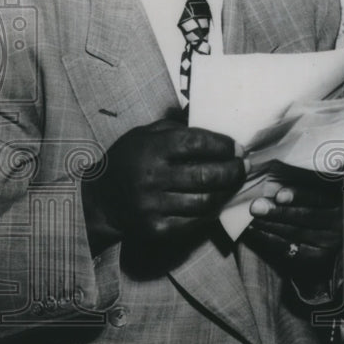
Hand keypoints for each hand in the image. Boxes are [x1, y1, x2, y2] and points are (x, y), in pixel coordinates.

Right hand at [81, 118, 245, 254]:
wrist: (99, 200)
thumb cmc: (130, 160)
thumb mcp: (145, 134)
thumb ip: (177, 126)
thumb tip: (211, 115)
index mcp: (151, 148)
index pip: (197, 143)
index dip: (223, 145)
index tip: (238, 148)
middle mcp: (151, 177)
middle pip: (206, 175)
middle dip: (233, 170)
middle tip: (244, 167)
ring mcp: (153, 205)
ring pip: (205, 201)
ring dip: (226, 192)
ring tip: (234, 183)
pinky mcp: (155, 228)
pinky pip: (194, 222)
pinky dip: (211, 212)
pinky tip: (217, 201)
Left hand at [245, 172, 342, 263]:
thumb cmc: (331, 195)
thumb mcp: (337, 180)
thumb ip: (324, 170)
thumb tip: (303, 147)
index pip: (321, 197)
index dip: (301, 196)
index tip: (280, 195)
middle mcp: (340, 221)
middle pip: (307, 216)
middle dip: (279, 212)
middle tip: (256, 207)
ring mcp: (331, 241)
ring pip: (297, 233)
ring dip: (271, 225)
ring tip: (251, 218)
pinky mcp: (319, 256)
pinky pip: (292, 250)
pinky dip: (271, 240)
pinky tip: (255, 232)